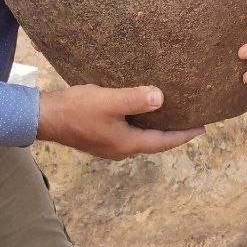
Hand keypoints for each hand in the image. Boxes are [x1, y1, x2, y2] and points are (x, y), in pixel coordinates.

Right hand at [37, 85, 202, 158]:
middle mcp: (121, 149)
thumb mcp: (109, 101)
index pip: (163, 141)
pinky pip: (129, 131)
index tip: (202, 128)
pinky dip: (141, 123)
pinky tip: (140, 110)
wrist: (44, 117)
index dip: (183, 135)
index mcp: (127, 144)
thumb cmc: (77, 110)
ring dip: (156, 127)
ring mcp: (109, 144)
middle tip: (190, 120)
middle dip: (173, 132)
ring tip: (170, 113)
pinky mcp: (100, 136)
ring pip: (140, 137)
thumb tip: (161, 98)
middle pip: (154, 141)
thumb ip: (135, 100)